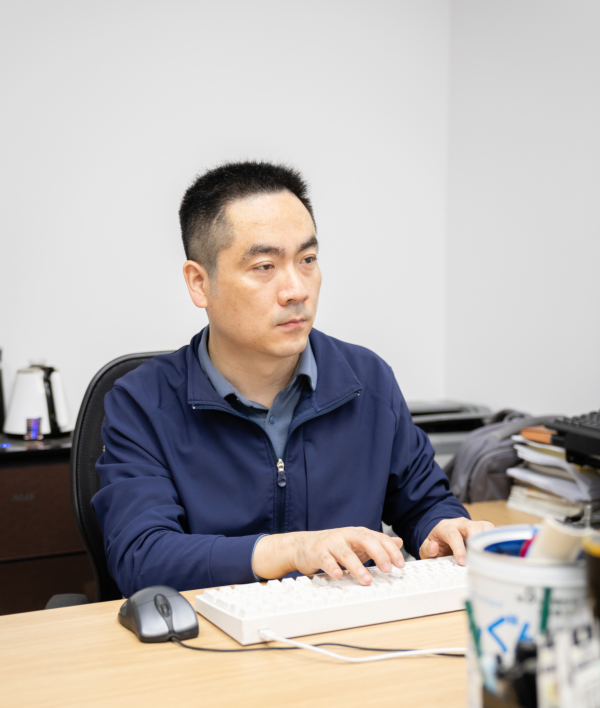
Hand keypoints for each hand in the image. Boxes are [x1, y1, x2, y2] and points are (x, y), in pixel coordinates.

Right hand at [252, 527, 404, 584]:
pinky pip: (325, 559)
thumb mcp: (356, 543)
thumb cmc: (333, 547)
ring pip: (345, 553)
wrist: (302, 546)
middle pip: (364, 540)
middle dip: (378, 554)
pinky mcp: (317, 553)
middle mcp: (345, 536)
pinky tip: (340, 575)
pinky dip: (333, 567)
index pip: (377, 538)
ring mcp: (331, 543)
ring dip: (357, 567)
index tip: (400, 564)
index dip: (390, 550)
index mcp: (357, 534)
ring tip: (367, 580)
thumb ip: (377, 543)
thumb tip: (398, 542)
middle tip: (388, 569)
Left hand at [419, 517, 493, 565]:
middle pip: (472, 527)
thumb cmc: (437, 541)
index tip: (462, 562)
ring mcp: (473, 525)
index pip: (453, 535)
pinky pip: (492, 532)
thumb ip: (427, 549)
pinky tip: (495, 553)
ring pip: (485, 528)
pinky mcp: (483, 529)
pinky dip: (495, 541)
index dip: (459, 548)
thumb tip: (434, 547)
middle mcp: (461, 524)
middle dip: (477, 541)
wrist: (443, 534)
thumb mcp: (426, 547)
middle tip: (480, 558)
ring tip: (491, 556)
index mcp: (446, 527)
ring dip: (489, 541)